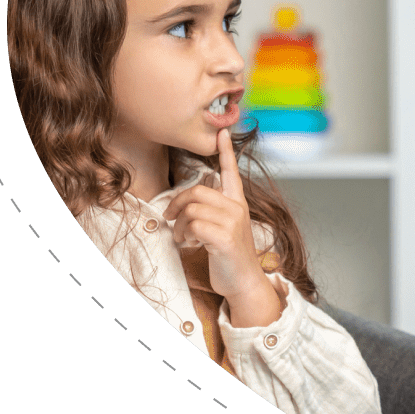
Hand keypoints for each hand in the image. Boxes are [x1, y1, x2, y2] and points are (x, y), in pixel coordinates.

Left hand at [163, 129, 278, 325]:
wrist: (244, 282)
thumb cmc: (230, 256)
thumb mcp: (223, 229)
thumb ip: (212, 212)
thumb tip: (188, 204)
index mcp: (237, 203)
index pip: (231, 171)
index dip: (226, 150)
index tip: (222, 131)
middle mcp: (237, 209)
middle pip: (198, 191)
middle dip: (177, 204)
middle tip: (170, 219)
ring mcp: (233, 223)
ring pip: (192, 209)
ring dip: (179, 226)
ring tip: (182, 238)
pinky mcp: (225, 238)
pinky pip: (194, 226)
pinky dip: (184, 236)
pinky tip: (190, 245)